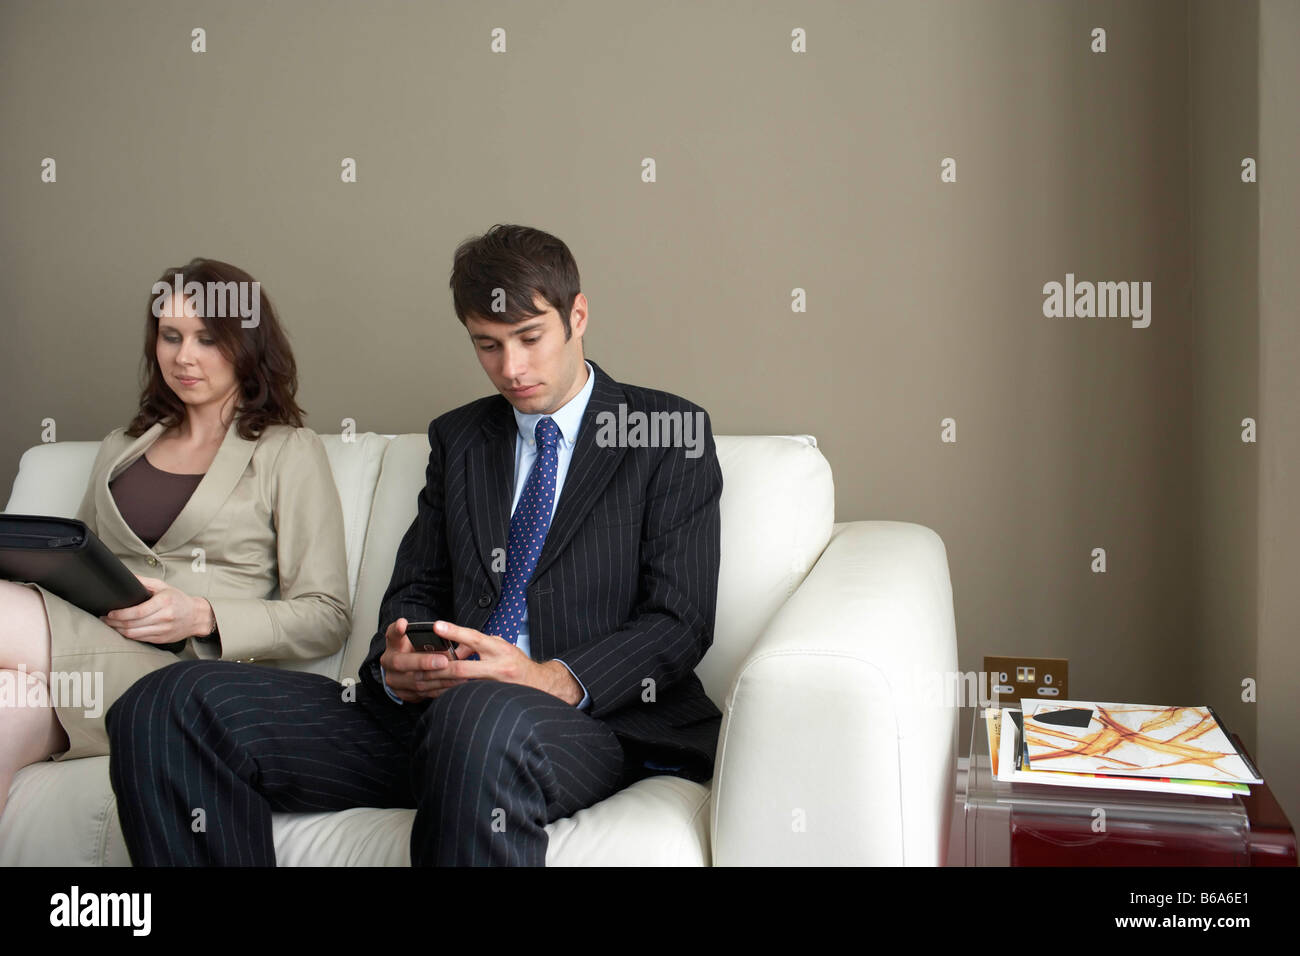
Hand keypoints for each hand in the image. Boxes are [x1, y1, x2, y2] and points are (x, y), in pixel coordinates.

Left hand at [101, 575, 213, 643]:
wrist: (196, 616)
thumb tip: (126, 577)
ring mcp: (163, 630)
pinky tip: (123, 630)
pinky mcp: (162, 639)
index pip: (137, 612)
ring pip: (134, 634)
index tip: (110, 612)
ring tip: (111, 625)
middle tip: (105, 619)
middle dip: (115, 622)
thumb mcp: (163, 586)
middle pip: (133, 624)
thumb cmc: (178, 600)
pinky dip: (129, 635)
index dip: (121, 614)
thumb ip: (144, 582)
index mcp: (164, 603)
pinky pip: (140, 639)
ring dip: (119, 630)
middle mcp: (164, 617)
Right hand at [379, 618, 467, 702]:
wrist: (406, 672)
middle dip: (423, 662)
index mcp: (394, 644)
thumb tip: (448, 637)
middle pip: (400, 662)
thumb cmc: (417, 650)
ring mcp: (394, 680)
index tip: (404, 624)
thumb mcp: (418, 639)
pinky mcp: (404, 694)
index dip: (397, 630)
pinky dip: (442, 688)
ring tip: (458, 673)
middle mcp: (389, 662)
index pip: (392, 634)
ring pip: (415, 681)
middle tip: (443, 661)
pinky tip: (455, 683)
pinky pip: (424, 693)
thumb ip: (429, 637)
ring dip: (439, 678)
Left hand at [426, 621, 581, 704]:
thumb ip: (479, 643)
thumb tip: (456, 643)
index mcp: (499, 649)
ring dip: (437, 683)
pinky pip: (464, 696)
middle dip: (438, 667)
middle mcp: (498, 667)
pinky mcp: (490, 698)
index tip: (436, 626)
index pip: (474, 638)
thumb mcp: (501, 645)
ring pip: (460, 685)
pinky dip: (447, 694)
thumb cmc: (515, 662)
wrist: (539, 685)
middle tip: (418, 665)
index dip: (455, 632)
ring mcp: (494, 686)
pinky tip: (432, 692)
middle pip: (462, 668)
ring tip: (419, 680)